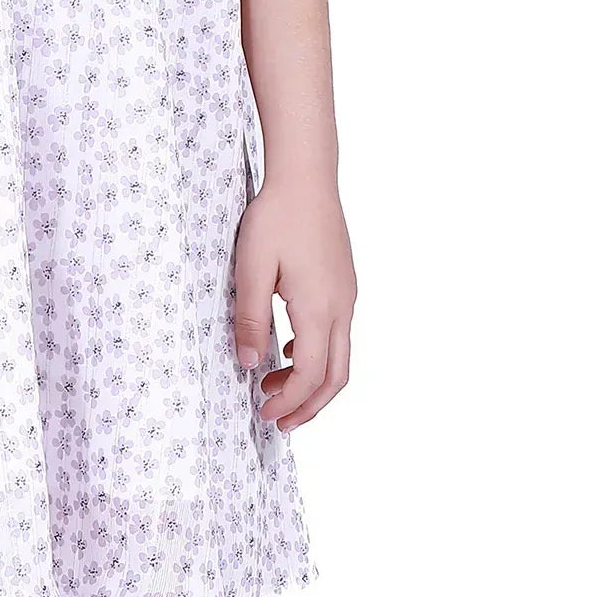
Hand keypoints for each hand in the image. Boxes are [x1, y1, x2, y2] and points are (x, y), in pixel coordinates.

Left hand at [231, 176, 355, 430]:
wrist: (306, 176)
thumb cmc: (276, 216)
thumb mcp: (252, 268)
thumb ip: (250, 318)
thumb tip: (249, 364)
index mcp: (319, 309)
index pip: (310, 375)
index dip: (289, 401)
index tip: (264, 413)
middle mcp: (341, 308)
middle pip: (335, 377)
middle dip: (309, 406)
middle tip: (278, 421)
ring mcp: (347, 295)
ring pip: (340, 357)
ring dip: (312, 381)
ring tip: (275, 386)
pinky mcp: (344, 283)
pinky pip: (337, 333)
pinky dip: (317, 354)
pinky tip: (288, 348)